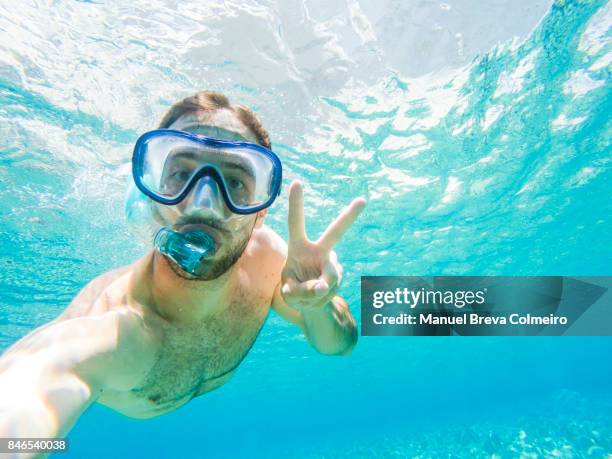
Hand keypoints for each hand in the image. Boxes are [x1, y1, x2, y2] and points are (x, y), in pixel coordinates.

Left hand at [281, 180, 365, 310]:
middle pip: (335, 233)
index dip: (296, 204)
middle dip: (349, 216)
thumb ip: (300, 291)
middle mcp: (319, 251)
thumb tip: (322, 287)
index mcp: (299, 247)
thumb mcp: (289, 292)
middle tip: (362, 200)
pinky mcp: (339, 278)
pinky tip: (316, 299)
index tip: (297, 182)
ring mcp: (332, 264)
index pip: (296, 223)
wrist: (311, 302)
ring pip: (325, 280)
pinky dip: (317, 301)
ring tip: (306, 296)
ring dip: (311, 295)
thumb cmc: (294, 289)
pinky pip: (327, 292)